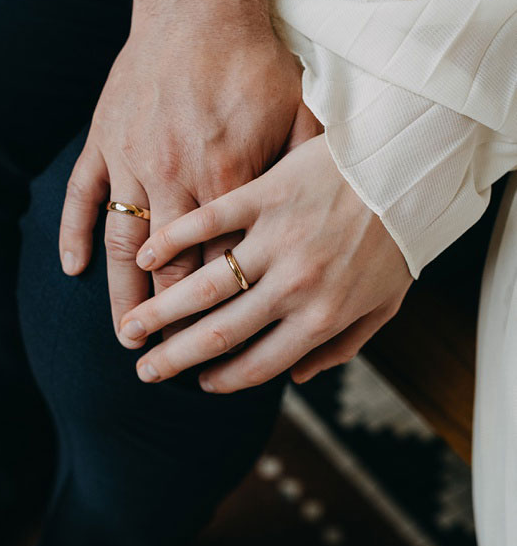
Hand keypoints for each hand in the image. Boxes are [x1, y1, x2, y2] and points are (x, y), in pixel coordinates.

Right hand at [58, 0, 322, 335]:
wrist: (196, 6)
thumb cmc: (252, 59)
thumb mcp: (297, 113)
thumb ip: (302, 171)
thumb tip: (328, 218)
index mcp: (226, 176)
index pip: (222, 260)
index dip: (221, 307)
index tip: (221, 345)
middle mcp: (174, 178)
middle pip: (170, 268)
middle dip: (169, 320)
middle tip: (164, 362)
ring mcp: (132, 163)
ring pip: (123, 244)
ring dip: (122, 294)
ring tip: (124, 334)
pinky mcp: (104, 143)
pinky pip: (83, 198)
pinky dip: (76, 235)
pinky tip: (74, 269)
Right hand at [119, 133, 412, 391]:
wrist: (415, 161)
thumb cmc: (400, 232)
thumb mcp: (387, 300)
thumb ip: (344, 344)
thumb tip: (301, 377)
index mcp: (324, 314)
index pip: (260, 361)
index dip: (222, 379)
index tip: (197, 384)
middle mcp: (295, 283)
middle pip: (219, 332)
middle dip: (175, 357)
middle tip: (143, 370)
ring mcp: (276, 237)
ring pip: (203, 284)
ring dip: (158, 310)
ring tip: (130, 326)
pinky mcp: (264, 193)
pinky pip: (207, 222)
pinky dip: (171, 241)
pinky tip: (145, 258)